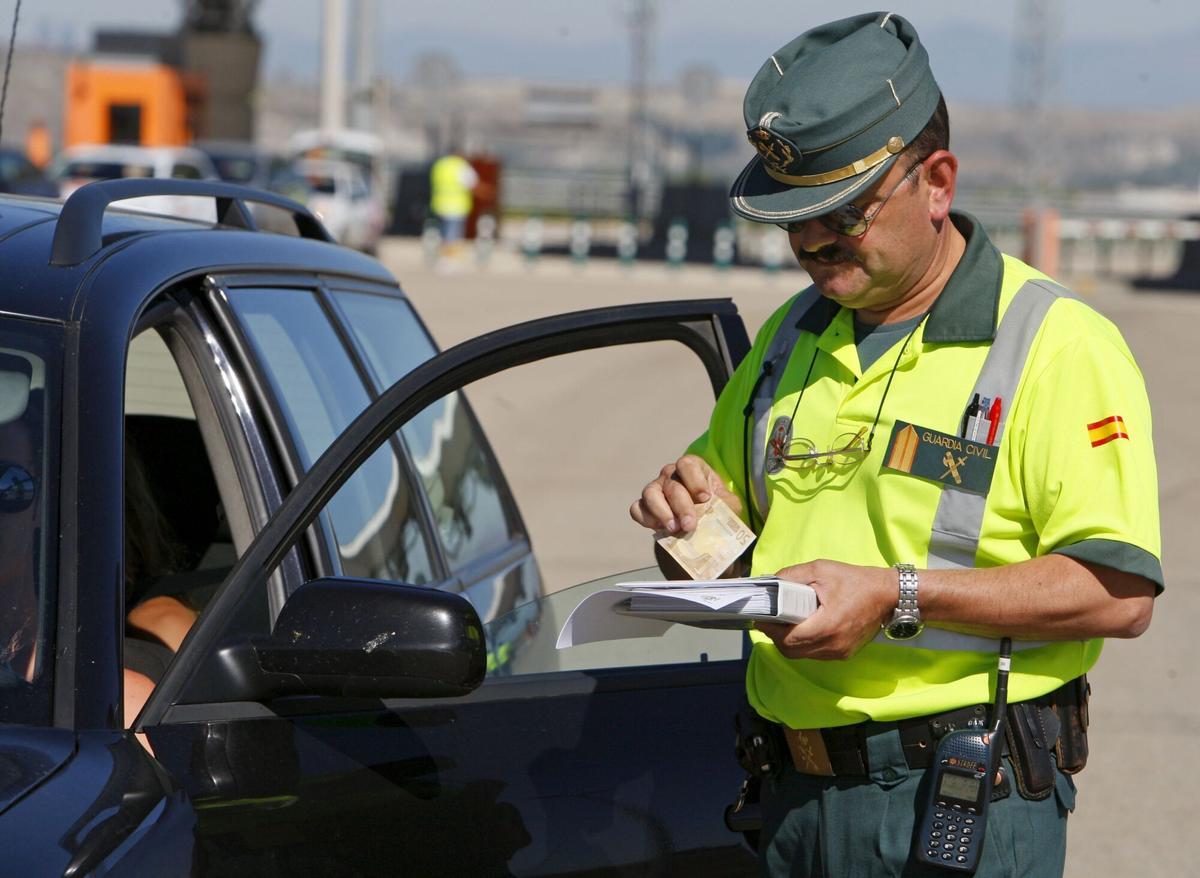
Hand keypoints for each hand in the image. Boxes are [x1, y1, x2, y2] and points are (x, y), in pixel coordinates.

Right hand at [630, 454, 740, 533]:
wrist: (701, 529)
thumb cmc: (716, 510)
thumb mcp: (728, 506)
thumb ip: (725, 505)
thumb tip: (719, 512)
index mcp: (692, 468)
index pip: (687, 464)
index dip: (695, 481)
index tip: (705, 498)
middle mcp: (670, 475)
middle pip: (671, 484)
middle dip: (681, 506)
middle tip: (690, 525)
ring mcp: (655, 489)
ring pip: (650, 493)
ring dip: (662, 512)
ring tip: (674, 529)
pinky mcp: (644, 506)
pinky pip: (637, 509)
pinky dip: (646, 519)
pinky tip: (660, 529)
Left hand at [755, 560, 894, 659]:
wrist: (888, 595)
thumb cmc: (856, 581)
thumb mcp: (821, 570)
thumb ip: (792, 576)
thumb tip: (769, 582)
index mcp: (828, 625)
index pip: (788, 639)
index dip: (770, 629)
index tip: (761, 618)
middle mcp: (833, 645)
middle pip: (791, 651)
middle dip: (776, 637)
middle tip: (771, 620)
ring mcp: (839, 653)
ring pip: (802, 655)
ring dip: (789, 642)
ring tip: (786, 622)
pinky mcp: (844, 654)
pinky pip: (815, 654)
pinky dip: (804, 644)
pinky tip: (804, 627)